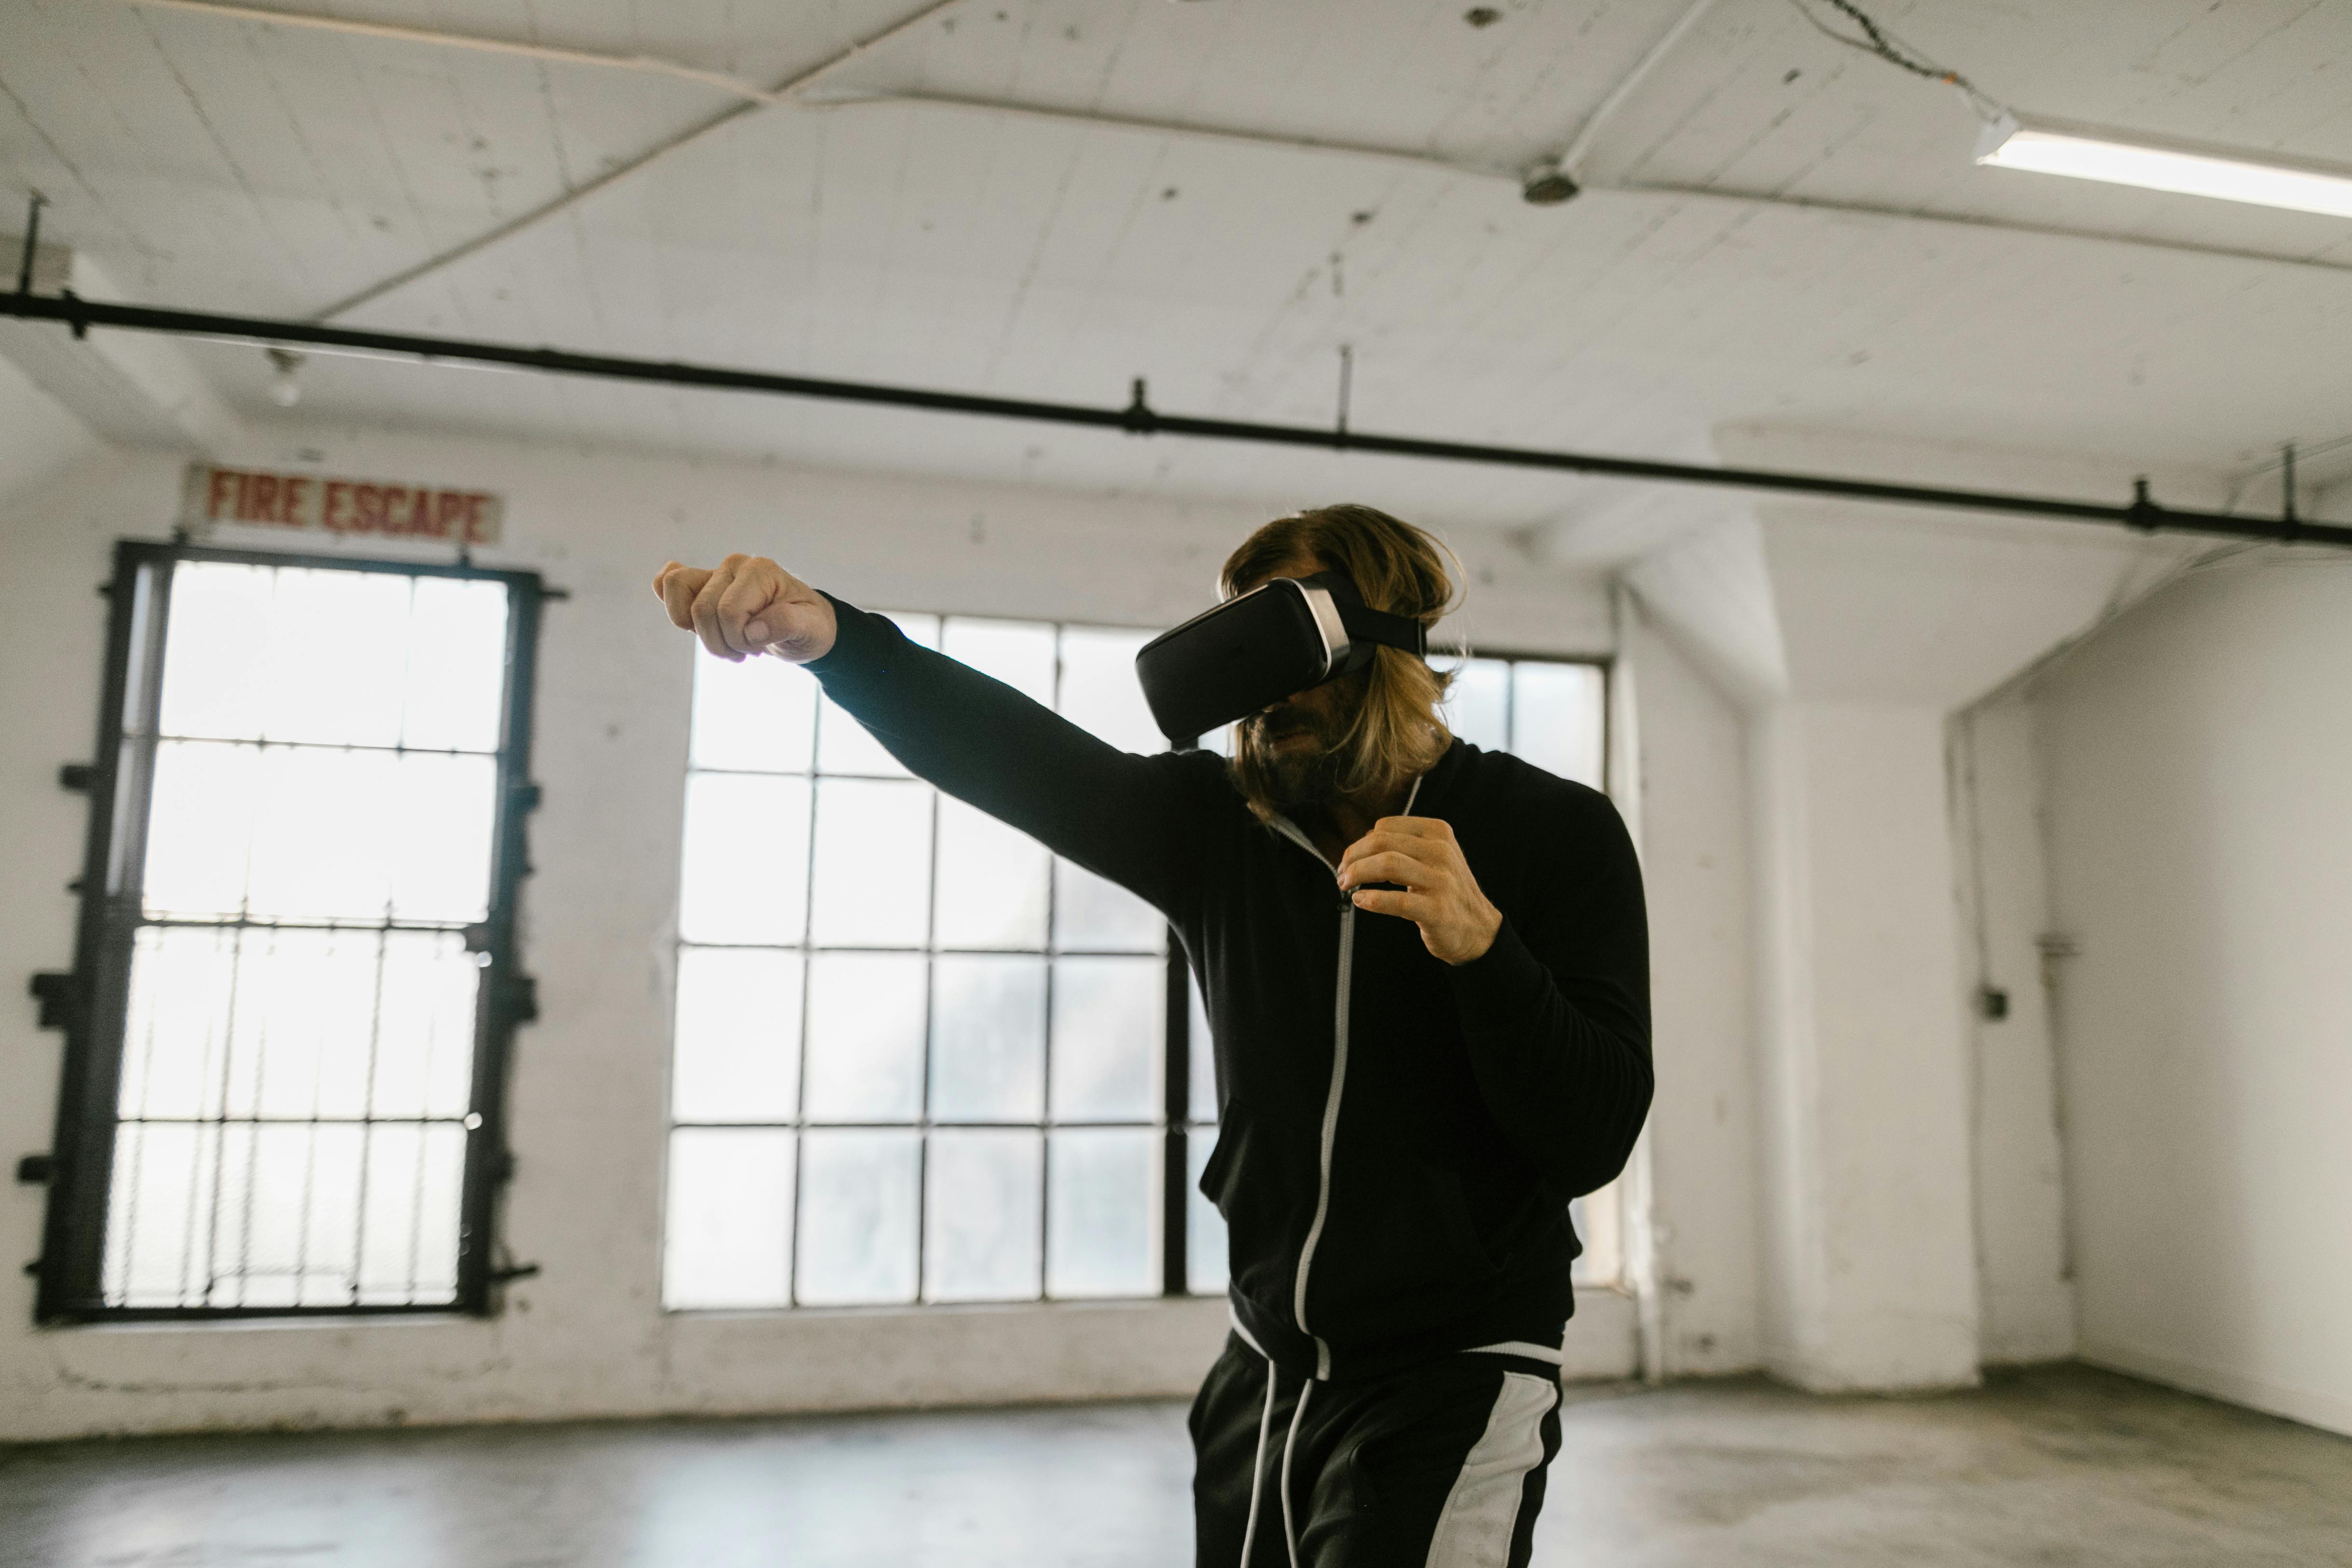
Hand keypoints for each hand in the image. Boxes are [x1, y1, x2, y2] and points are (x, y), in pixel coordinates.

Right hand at [652, 555, 837, 663]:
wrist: (804, 624)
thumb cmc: (808, 625)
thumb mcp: (811, 630)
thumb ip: (787, 624)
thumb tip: (752, 630)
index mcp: (760, 571)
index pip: (728, 612)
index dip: (739, 639)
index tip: (761, 647)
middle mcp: (734, 565)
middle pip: (701, 610)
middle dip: (721, 643)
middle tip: (748, 650)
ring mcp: (714, 573)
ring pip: (676, 591)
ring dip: (699, 632)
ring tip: (727, 642)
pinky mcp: (700, 585)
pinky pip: (665, 583)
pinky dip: (671, 605)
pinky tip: (691, 624)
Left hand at [1336, 816, 1502, 965]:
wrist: (1479, 929)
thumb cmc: (1447, 891)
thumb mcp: (1434, 857)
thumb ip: (1404, 846)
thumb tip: (1361, 844)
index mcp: (1438, 832)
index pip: (1386, 827)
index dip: (1360, 842)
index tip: (1349, 859)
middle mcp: (1441, 852)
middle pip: (1382, 842)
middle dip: (1353, 857)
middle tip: (1342, 873)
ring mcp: (1441, 881)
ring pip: (1387, 865)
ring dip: (1357, 873)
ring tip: (1346, 884)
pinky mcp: (1437, 909)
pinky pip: (1397, 901)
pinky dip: (1372, 899)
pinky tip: (1360, 900)